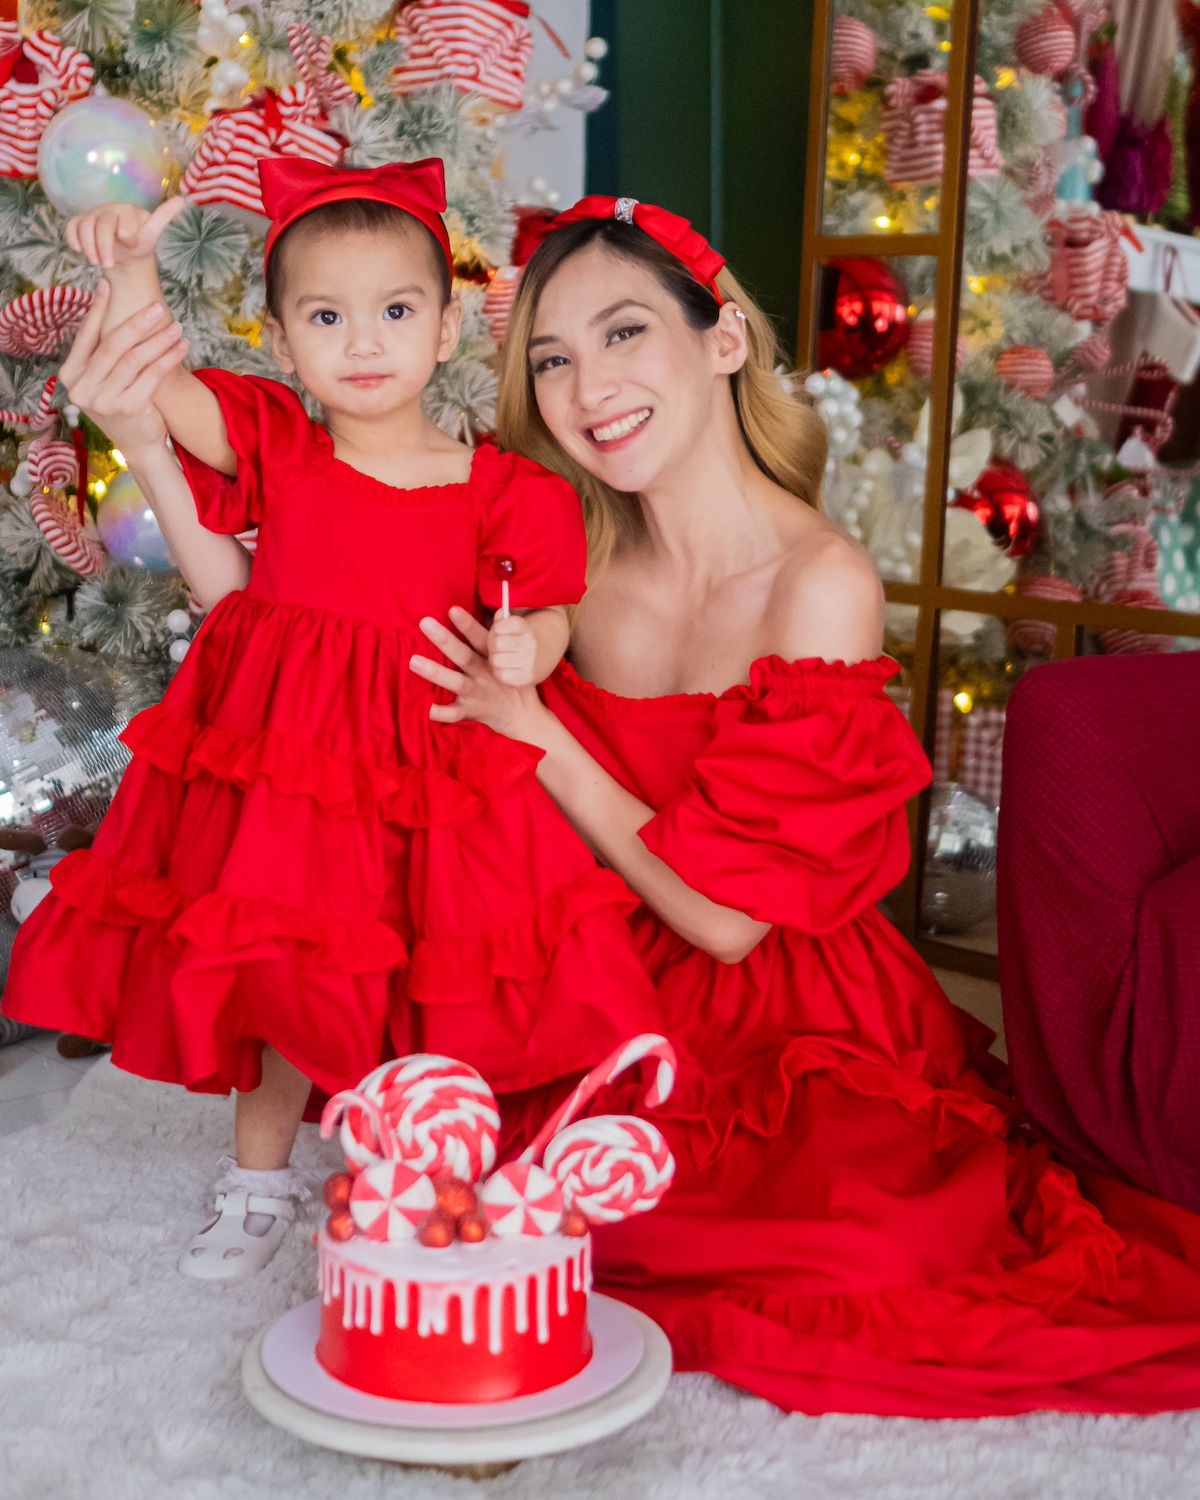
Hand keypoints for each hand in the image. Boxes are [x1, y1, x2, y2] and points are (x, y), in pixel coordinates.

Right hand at [59, 281, 187, 454]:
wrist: (139, 443)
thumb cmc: (122, 402)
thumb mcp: (104, 377)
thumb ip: (102, 350)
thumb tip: (104, 298)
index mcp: (71, 375)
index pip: (86, 336)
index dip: (98, 309)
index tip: (107, 284)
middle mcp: (82, 388)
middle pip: (112, 346)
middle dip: (136, 323)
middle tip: (157, 306)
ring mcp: (103, 401)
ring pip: (134, 360)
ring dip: (158, 340)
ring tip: (176, 326)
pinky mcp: (128, 409)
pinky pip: (152, 376)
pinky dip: (168, 358)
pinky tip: (182, 347)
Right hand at [66, 196, 187, 269]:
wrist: (123, 251)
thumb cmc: (138, 242)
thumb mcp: (152, 233)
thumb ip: (163, 217)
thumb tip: (183, 200)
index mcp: (128, 210)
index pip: (123, 221)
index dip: (126, 235)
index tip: (130, 244)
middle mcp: (109, 208)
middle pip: (102, 225)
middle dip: (104, 247)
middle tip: (108, 264)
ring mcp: (93, 214)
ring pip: (84, 227)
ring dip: (89, 247)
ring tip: (98, 262)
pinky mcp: (80, 222)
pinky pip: (71, 227)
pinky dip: (73, 239)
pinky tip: (79, 251)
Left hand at [410, 608, 550, 741]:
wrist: (523, 715)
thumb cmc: (512, 680)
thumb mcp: (514, 657)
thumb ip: (501, 637)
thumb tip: (498, 612)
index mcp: (492, 658)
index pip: (481, 638)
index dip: (468, 624)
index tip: (452, 609)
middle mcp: (484, 674)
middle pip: (464, 656)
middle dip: (445, 640)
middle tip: (425, 623)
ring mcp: (477, 693)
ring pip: (455, 682)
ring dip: (435, 672)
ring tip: (414, 661)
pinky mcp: (471, 711)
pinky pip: (454, 713)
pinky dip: (440, 712)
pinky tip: (425, 707)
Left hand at [487, 612, 538, 686]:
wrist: (546, 655)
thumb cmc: (522, 638)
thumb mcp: (514, 626)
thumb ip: (502, 620)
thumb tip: (498, 613)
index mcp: (526, 628)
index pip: (504, 624)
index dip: (497, 627)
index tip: (500, 630)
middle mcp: (530, 644)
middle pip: (497, 643)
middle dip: (493, 644)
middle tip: (498, 647)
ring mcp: (529, 662)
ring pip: (496, 660)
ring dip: (495, 659)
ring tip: (502, 657)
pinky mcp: (526, 678)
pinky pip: (501, 675)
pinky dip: (499, 672)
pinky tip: (506, 668)